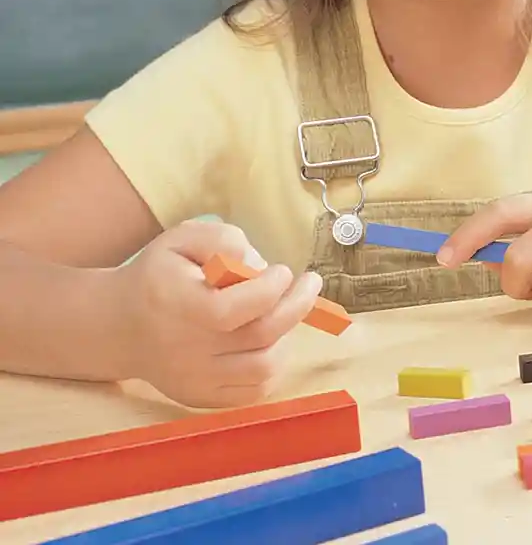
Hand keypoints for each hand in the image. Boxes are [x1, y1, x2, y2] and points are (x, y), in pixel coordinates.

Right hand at [115, 219, 323, 407]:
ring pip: (264, 368)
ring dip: (287, 336)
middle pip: (261, 337)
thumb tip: (258, 265)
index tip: (282, 270)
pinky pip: (254, 391)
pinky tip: (272, 340)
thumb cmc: (158, 275)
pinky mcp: (202, 397)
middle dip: (297, 306)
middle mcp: (188, 350)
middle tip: (310, 283)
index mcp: (180, 306)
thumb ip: (222, 241)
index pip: (236, 308)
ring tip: (284, 312)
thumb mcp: (182, 239)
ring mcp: (196, 380)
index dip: (271, 288)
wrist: (118, 326)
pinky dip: (274, 365)